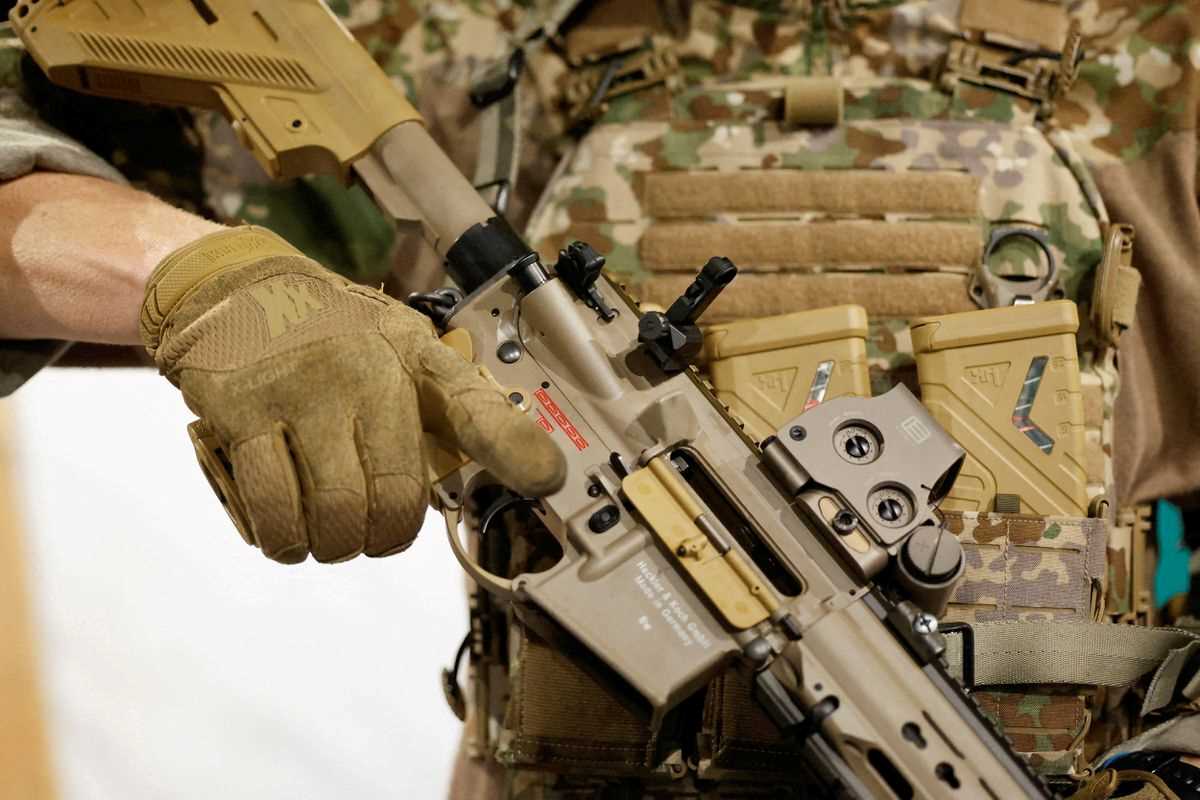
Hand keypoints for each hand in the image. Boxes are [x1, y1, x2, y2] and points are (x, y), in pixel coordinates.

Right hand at [141, 226, 564, 562]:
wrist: (233, 283)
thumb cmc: (332, 333)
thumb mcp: (398, 350)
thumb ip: (438, 412)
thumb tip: (487, 480)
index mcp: (417, 359)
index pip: (475, 406)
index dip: (514, 448)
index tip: (546, 479)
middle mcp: (367, 371)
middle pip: (394, 497)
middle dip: (384, 536)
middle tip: (370, 532)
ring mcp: (303, 391)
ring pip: (334, 515)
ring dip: (333, 545)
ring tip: (326, 532)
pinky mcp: (243, 412)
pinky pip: (271, 509)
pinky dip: (283, 540)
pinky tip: (287, 529)